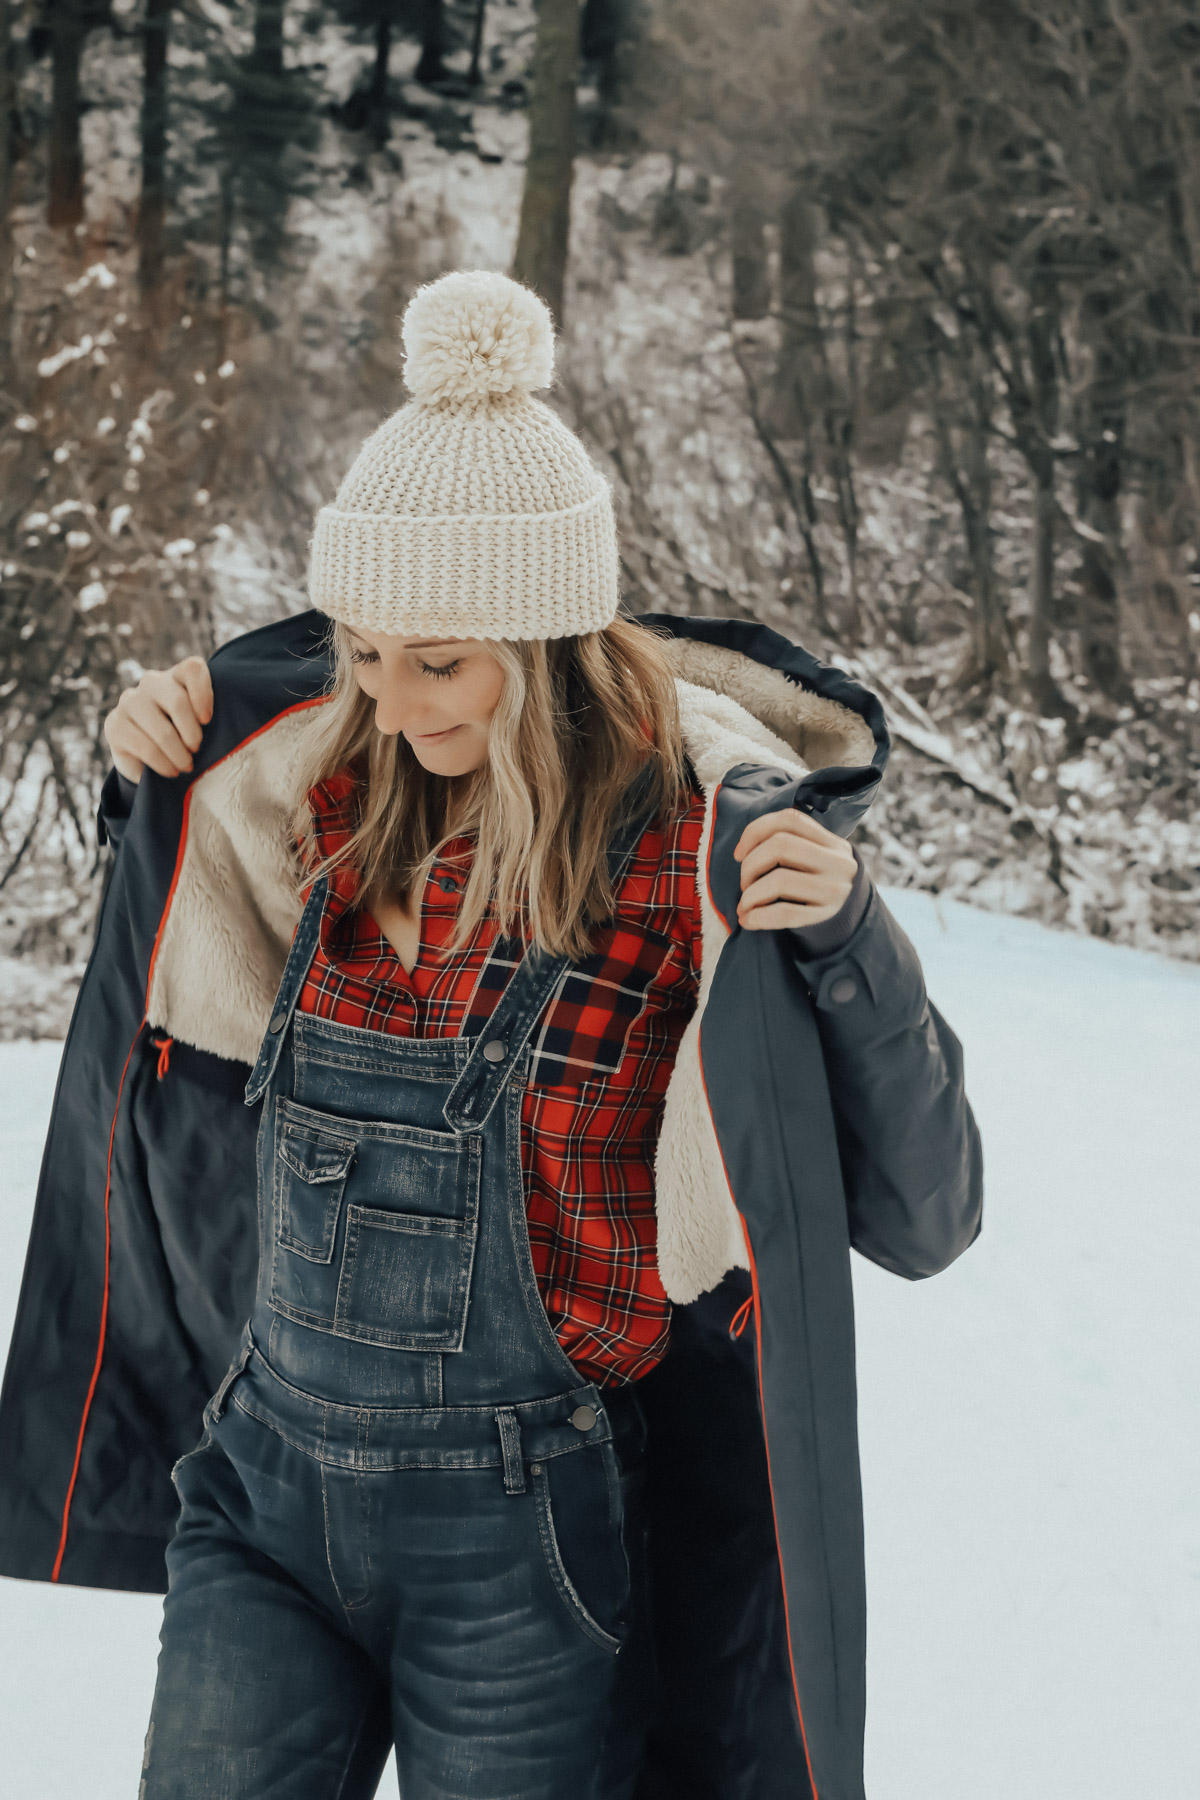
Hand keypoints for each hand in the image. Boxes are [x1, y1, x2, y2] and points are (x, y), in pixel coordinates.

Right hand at [103, 655, 212, 783]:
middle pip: (177, 701)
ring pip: (161, 729)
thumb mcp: (200, 725)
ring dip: (178, 754)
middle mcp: (152, 683)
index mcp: (177, 676)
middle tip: (196, 750)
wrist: (148, 759)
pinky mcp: (115, 724)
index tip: (207, 721)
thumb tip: (230, 733)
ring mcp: (130, 701)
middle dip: (192, 733)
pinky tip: (170, 771)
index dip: (203, 693)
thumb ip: (208, 719)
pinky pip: (144, 747)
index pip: (193, 669)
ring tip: (186, 766)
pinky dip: (162, 764)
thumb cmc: (184, 738)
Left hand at [734, 806, 856, 930]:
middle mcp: (837, 862)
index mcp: (831, 841)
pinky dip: (758, 917)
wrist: (850, 914)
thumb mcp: (815, 855)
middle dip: (750, 865)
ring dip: (751, 894)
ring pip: (780, 880)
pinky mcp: (824, 916)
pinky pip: (784, 913)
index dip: (754, 832)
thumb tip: (741, 852)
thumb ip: (787, 842)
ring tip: (746, 903)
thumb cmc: (817, 881)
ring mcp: (833, 890)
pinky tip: (747, 920)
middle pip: (780, 845)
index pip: (789, 819)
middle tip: (745, 882)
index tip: (739, 854)